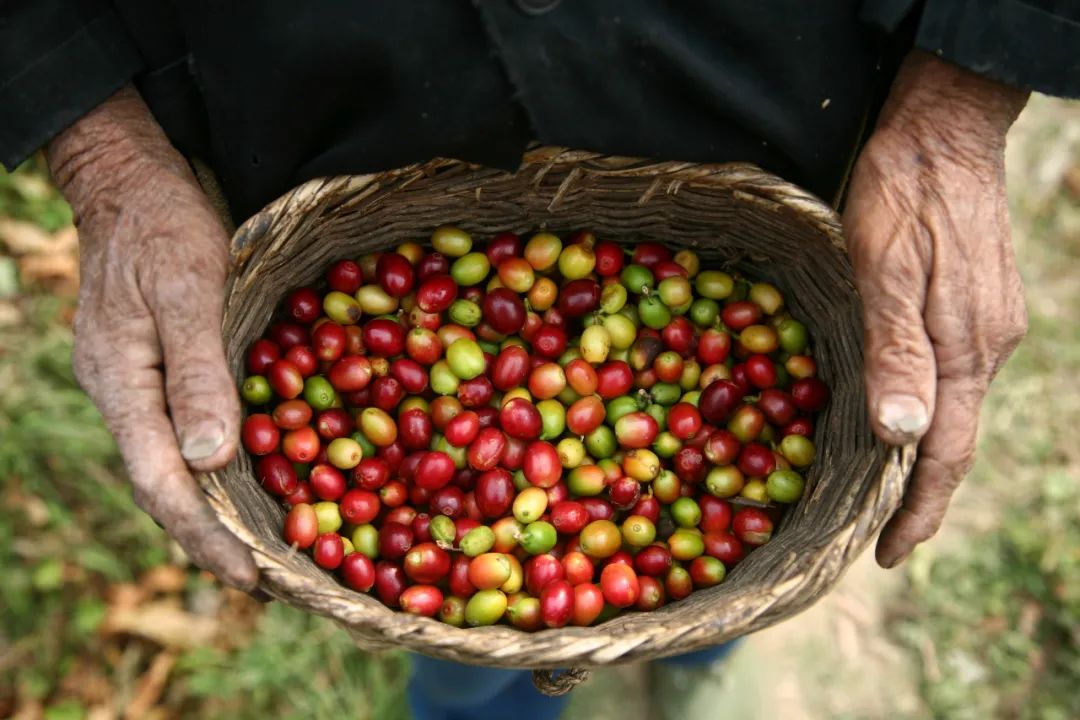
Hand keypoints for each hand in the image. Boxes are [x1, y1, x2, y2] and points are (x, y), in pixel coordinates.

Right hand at [47, 87, 256, 588]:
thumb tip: (211, 461)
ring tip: (266, 548)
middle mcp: (129, 397)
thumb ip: (197, 374)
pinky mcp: (167, 369)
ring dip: (220, 508)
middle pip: (168, 485)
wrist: (134, 182)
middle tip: (267, 580)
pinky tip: (257, 477)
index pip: (162, 482)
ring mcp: (144, 385)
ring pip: (179, 464)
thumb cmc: (162, 228)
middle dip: (213, 537)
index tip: (249, 577)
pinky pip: (192, 431)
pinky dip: (224, 464)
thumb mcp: (187, 292)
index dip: (204, 534)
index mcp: (122, 386)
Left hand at [843, 53, 1028, 567]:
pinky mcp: (978, 305)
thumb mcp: (885, 266)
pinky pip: (953, 377)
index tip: (888, 555)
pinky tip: (899, 417)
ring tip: (881, 490)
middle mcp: (986, 346)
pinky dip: (927, 412)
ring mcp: (987, 325)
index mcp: (965, 347)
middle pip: (955, 441)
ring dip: (923, 457)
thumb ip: (896, 349)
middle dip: (921, 496)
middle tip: (880, 536)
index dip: (918, 510)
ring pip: (955, 410)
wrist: (946, 129)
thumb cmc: (903, 191)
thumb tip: (904, 436)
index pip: (945, 453)